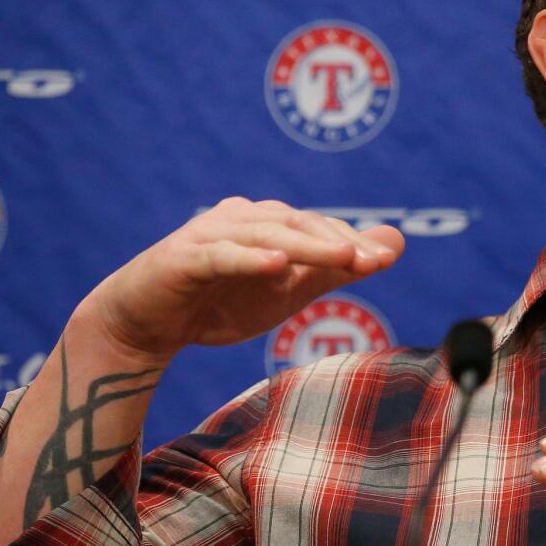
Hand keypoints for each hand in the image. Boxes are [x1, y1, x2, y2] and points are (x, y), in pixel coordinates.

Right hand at [77, 197, 403, 364]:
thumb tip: (396, 243)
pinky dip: (250, 258)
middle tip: (371, 261)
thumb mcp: (291, 289)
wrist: (149, 326)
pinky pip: (221, 255)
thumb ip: (338, 266)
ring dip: (306, 245)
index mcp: (269, 223)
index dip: (352, 242)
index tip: (385, 259)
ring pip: (266, 234)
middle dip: (336, 242)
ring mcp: (210, 234)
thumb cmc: (223, 301)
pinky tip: (277, 265)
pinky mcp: (183, 258)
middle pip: (297, 222)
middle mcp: (242, 219)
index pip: (318, 226)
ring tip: (342, 257)